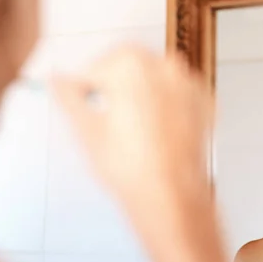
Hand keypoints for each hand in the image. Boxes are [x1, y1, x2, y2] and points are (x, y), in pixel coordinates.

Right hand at [51, 45, 214, 205]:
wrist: (171, 197)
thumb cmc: (133, 169)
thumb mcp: (87, 130)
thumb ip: (67, 97)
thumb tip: (58, 81)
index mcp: (132, 65)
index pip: (96, 67)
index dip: (83, 87)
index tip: (80, 100)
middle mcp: (166, 67)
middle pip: (128, 66)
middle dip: (114, 85)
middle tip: (103, 113)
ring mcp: (189, 86)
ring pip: (156, 78)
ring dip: (140, 92)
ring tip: (129, 126)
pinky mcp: (204, 106)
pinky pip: (177, 95)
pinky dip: (165, 104)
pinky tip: (154, 130)